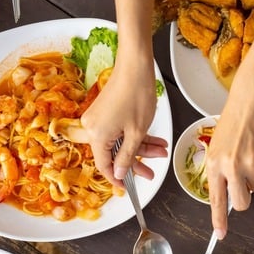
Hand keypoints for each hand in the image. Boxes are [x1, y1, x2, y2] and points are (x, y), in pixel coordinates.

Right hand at [80, 56, 167, 187]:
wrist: (135, 66)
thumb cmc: (137, 95)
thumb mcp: (137, 133)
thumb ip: (127, 155)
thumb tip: (118, 172)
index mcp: (96, 135)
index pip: (104, 165)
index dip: (117, 177)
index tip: (128, 186)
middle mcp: (92, 127)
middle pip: (114, 153)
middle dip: (136, 160)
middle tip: (152, 170)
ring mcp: (98, 118)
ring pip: (120, 141)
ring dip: (141, 147)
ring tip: (161, 150)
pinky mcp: (105, 111)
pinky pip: (120, 130)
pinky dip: (136, 135)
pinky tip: (155, 140)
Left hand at [206, 75, 253, 238]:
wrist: (252, 101)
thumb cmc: (235, 120)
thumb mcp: (218, 146)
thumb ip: (221, 170)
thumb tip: (228, 192)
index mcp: (214, 164)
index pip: (216, 199)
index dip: (219, 220)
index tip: (220, 234)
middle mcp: (231, 167)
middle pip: (242, 202)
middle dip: (245, 198)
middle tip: (246, 182)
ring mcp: (251, 164)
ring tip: (252, 153)